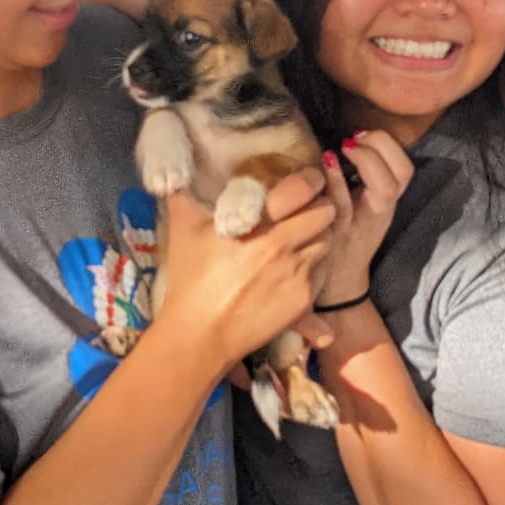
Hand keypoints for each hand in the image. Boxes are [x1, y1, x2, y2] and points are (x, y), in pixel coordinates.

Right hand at [157, 167, 334, 371]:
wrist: (199, 335)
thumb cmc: (189, 279)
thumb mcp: (183, 227)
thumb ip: (183, 191)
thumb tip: (175, 169)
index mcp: (259, 225)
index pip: (305, 189)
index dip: (311, 180)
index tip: (308, 179)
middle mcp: (285, 248)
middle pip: (327, 213)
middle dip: (320, 205)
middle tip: (307, 206)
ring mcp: (297, 277)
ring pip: (328, 242)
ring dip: (319, 235)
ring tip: (302, 236)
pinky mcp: (303, 303)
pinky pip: (321, 273)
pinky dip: (313, 265)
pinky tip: (294, 267)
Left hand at [314, 131, 412, 306]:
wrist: (337, 281)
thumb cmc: (347, 235)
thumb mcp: (364, 207)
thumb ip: (364, 177)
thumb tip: (348, 137)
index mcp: (386, 203)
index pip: (404, 169)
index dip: (387, 145)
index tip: (361, 134)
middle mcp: (379, 213)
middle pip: (398, 176)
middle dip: (378, 148)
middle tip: (352, 141)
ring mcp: (360, 223)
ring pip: (379, 189)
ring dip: (362, 160)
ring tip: (338, 147)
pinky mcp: (337, 233)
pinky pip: (341, 204)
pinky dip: (334, 179)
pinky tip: (322, 163)